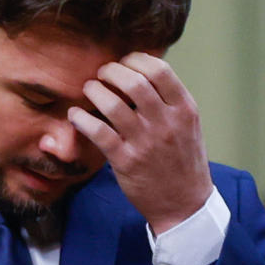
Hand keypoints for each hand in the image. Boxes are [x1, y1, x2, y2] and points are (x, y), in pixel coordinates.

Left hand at [68, 53, 213, 234]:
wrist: (184, 205)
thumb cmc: (183, 162)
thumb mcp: (188, 126)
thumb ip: (169, 101)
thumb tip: (140, 73)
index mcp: (184, 110)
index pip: (159, 70)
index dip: (136, 59)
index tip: (124, 62)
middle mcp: (166, 123)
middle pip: (134, 82)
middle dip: (111, 71)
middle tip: (102, 74)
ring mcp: (145, 142)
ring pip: (113, 104)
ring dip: (94, 90)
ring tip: (89, 89)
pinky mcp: (125, 161)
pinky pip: (98, 132)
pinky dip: (81, 119)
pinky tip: (76, 115)